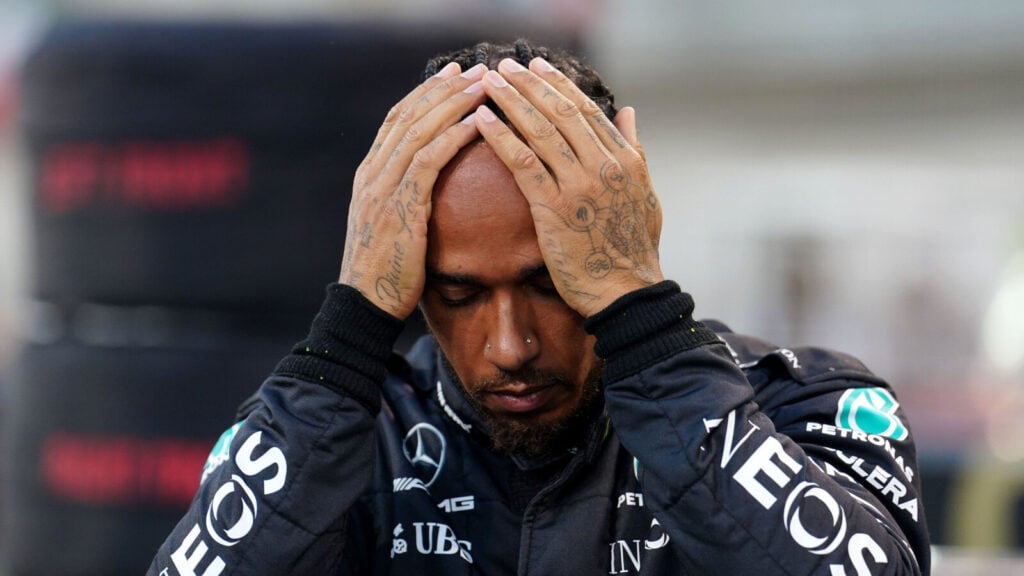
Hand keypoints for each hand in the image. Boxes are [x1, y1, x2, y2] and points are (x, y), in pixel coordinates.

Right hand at [339, 62, 487, 318]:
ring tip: (484, 85)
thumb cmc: (387, 271)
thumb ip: (404, 197)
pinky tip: (478, 122)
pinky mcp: (400, 207)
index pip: (397, 119)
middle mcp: (372, 174)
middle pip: (408, 115)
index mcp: (369, 175)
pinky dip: (453, 136)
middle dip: (444, 88)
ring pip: (419, 130)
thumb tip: (429, 184)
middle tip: (476, 69)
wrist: (367, 304)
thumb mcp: (391, 225)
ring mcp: (382, 189)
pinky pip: (429, 161)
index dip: (426, 93)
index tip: (454, 74)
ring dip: (454, 103)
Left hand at [474, 58, 662, 317]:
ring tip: (487, 82)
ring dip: (511, 101)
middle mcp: (604, 166)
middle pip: (561, 112)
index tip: (536, 66)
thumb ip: (635, 149)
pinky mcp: (555, 209)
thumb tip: (628, 111)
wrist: (625, 292)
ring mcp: (580, 186)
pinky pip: (523, 163)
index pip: (587, 110)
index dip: (559, 84)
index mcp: (626, 159)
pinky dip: (501, 137)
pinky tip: (482, 121)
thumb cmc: (633, 249)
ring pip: (540, 130)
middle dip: (529, 84)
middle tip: (504, 66)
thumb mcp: (645, 193)